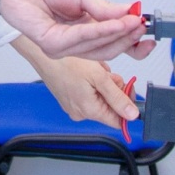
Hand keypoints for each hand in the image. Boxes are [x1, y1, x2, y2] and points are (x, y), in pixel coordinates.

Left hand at [0, 0, 154, 61]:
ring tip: (133, 21)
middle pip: (108, 49)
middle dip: (128, 37)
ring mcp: (62, 46)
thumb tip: (131, 13)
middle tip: (142, 24)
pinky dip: (100, 31)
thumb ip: (105, 8)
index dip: (132, 43)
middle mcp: (74, 42)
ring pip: (97, 47)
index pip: (111, 44)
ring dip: (118, 33)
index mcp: (83, 30)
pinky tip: (114, 23)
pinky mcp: (52, 44)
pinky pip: (81, 39)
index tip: (149, 35)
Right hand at [12, 36, 138, 123]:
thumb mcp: (99, 77)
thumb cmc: (65, 62)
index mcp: (89, 111)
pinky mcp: (68, 98)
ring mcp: (73, 106)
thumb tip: (133, 114)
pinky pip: (88, 94)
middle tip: (107, 74)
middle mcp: (80, 113)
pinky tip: (85, 71)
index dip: (127, 107)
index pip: (118, 121)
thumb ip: (118, 97)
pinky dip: (91, 83)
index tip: (129, 91)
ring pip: (99, 98)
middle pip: (109, 108)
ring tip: (93, 70)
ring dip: (102, 84)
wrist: (41, 53)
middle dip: (113, 90)